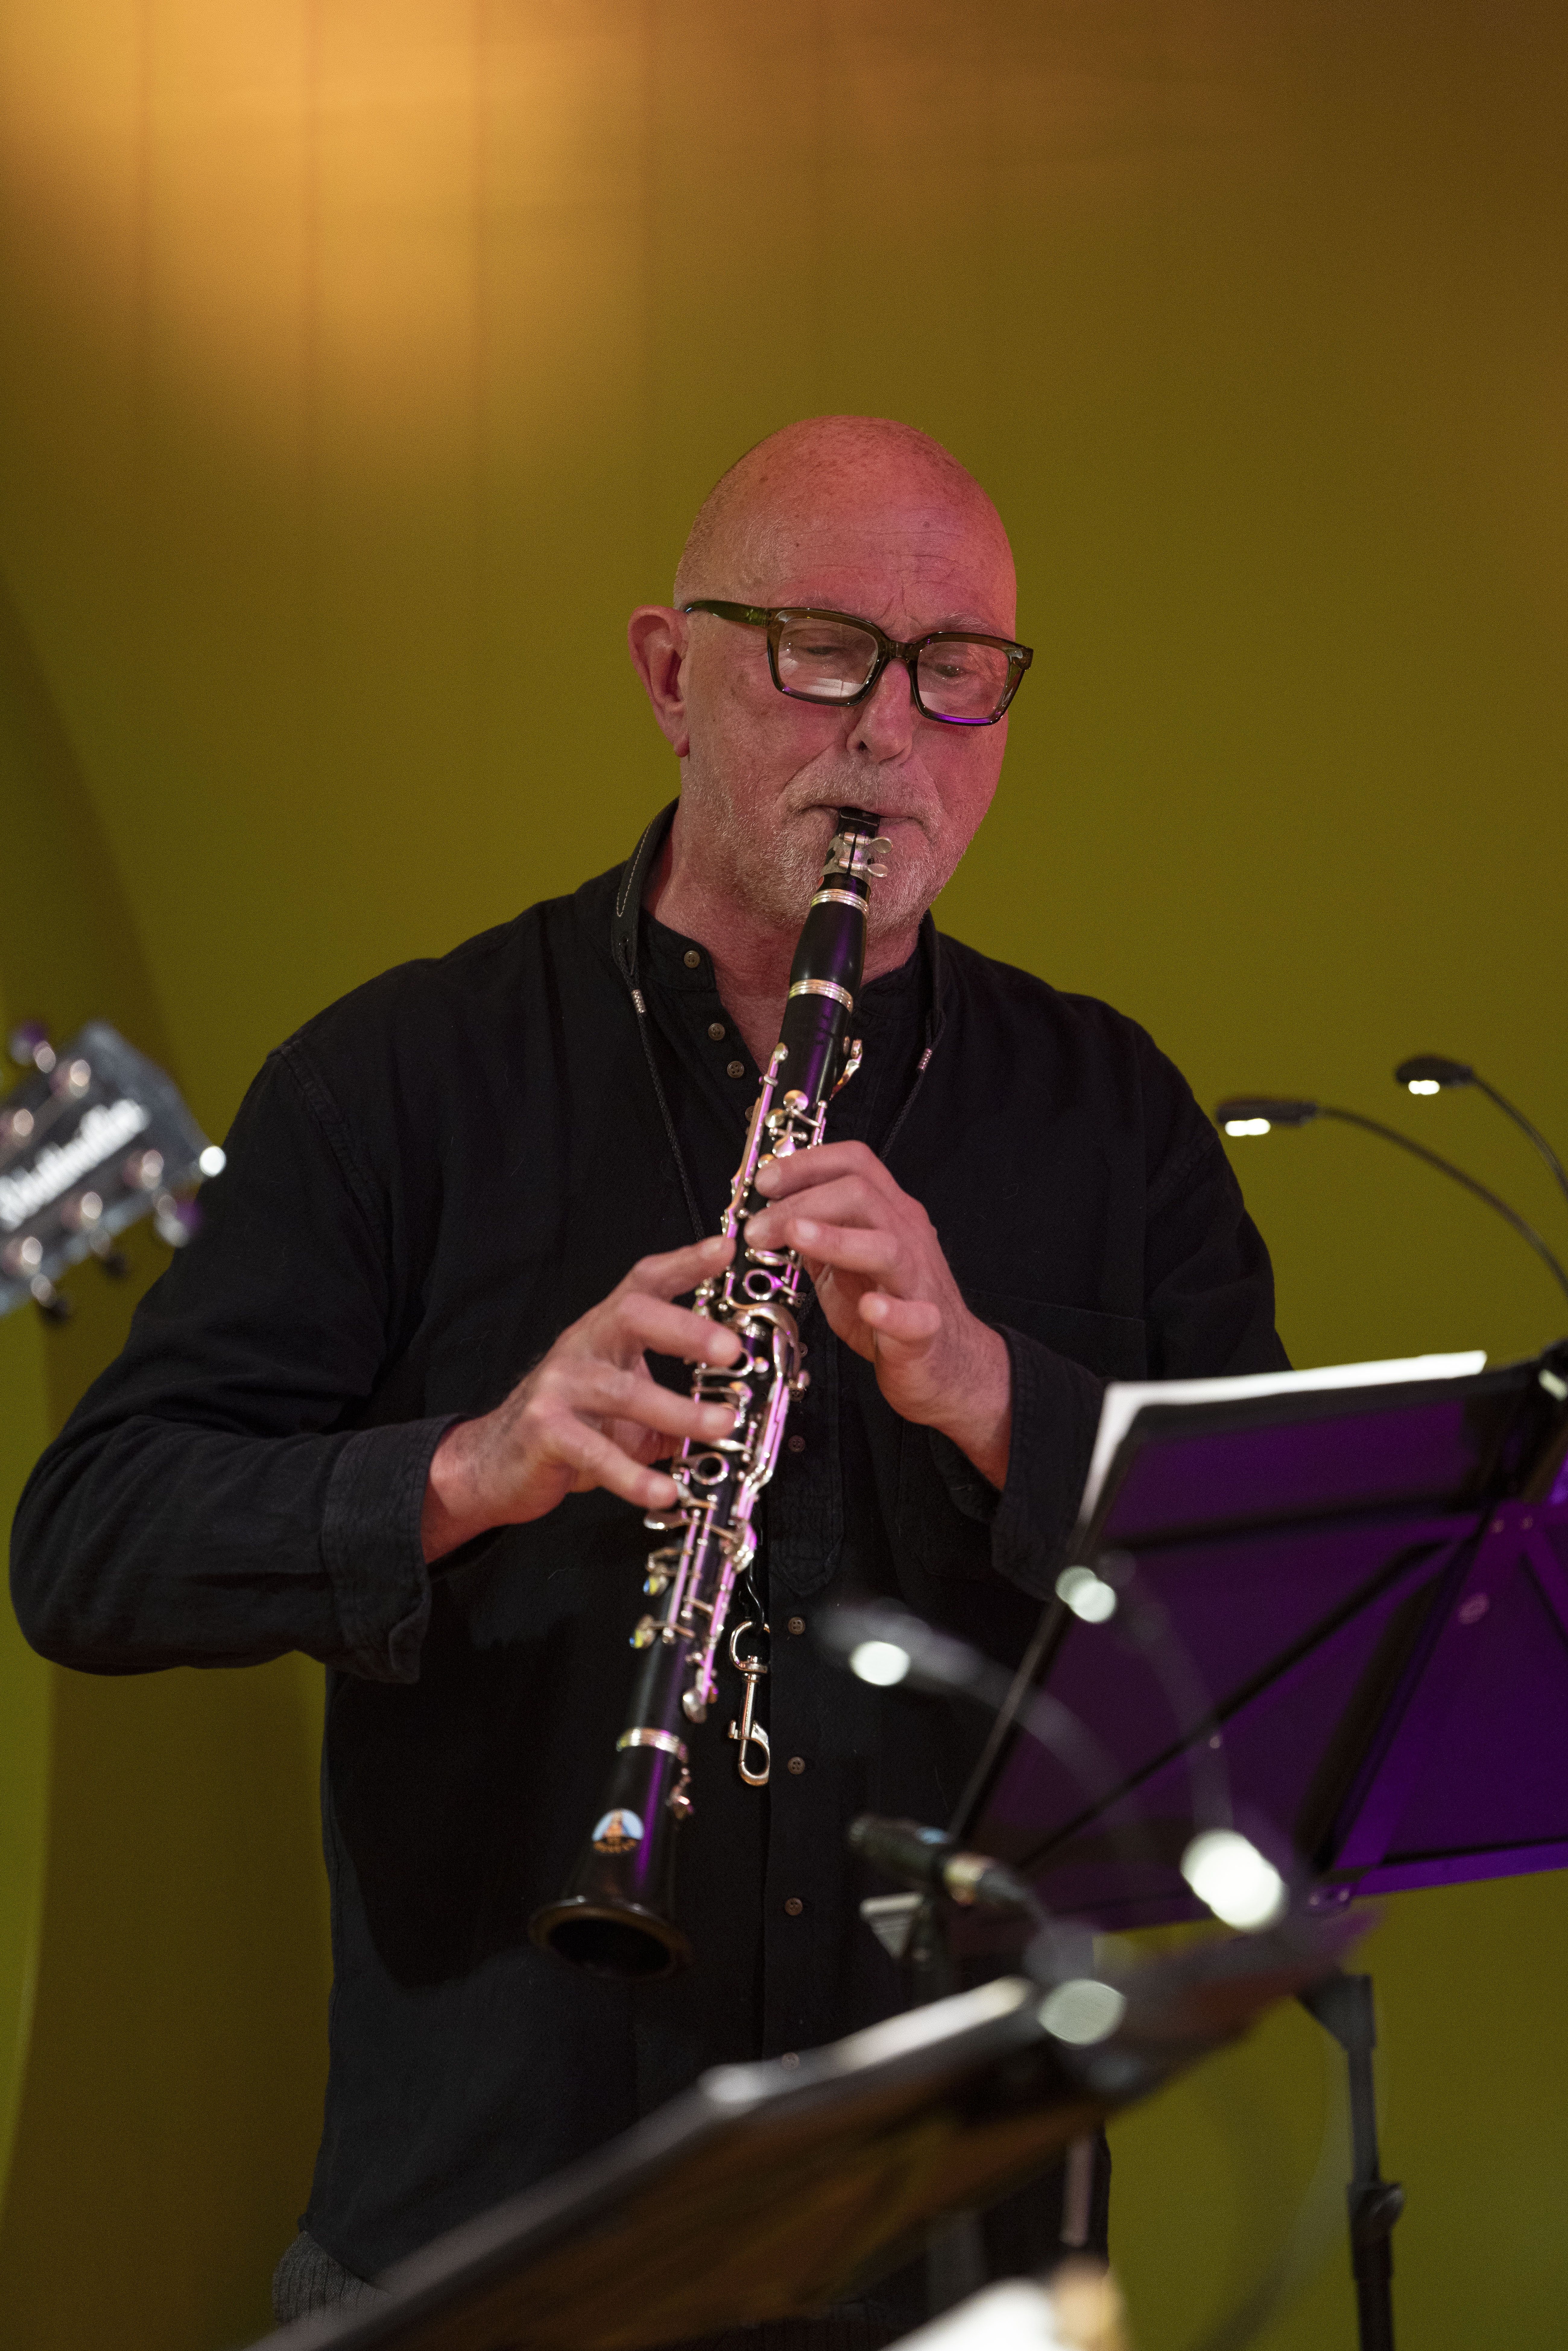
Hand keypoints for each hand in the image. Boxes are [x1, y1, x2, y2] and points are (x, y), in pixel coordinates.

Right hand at [421, 1235, 742, 1562]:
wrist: (497, 1462)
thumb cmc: (571, 1425)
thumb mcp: (627, 1407)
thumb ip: (674, 1406)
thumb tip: (732, 1416)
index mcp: (606, 1331)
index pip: (645, 1282)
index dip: (684, 1263)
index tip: (725, 1249)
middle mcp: (582, 1347)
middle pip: (634, 1315)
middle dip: (686, 1329)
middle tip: (732, 1350)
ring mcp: (559, 1386)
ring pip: (623, 1391)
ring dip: (679, 1411)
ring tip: (722, 1427)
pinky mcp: (545, 1431)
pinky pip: (596, 1453)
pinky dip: (634, 1475)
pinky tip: (664, 1491)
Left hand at [744, 1142, 1011, 1487]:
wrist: (946, 1363)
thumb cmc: (891, 1306)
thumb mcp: (843, 1263)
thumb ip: (815, 1237)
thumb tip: (768, 1215)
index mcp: (887, 1215)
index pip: (853, 1165)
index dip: (807, 1164)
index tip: (765, 1181)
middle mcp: (906, 1237)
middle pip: (861, 1194)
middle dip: (802, 1202)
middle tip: (756, 1228)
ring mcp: (918, 1281)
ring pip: (886, 1246)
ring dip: (836, 1238)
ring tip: (795, 1236)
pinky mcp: (926, 1330)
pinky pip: (917, 1316)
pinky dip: (893, 1312)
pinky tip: (870, 1308)